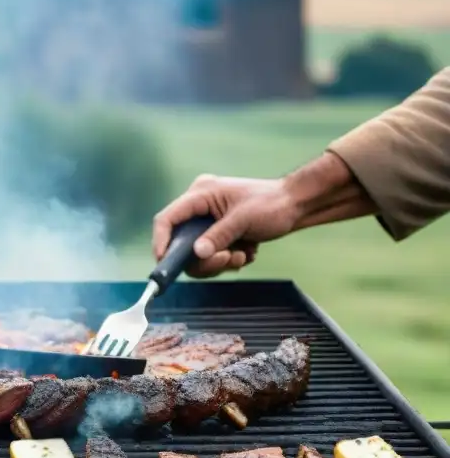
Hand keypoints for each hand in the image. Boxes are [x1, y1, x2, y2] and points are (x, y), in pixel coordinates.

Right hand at [152, 174, 300, 277]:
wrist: (296, 206)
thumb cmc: (272, 204)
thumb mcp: (244, 220)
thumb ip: (219, 236)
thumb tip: (198, 254)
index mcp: (200, 194)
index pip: (168, 219)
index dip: (161, 241)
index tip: (164, 263)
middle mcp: (199, 208)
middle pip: (182, 244)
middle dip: (203, 259)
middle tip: (226, 260)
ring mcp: (208, 222)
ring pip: (197, 254)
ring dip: (219, 262)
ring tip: (242, 255)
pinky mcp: (217, 234)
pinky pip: (211, 255)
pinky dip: (227, 259)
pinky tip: (246, 252)